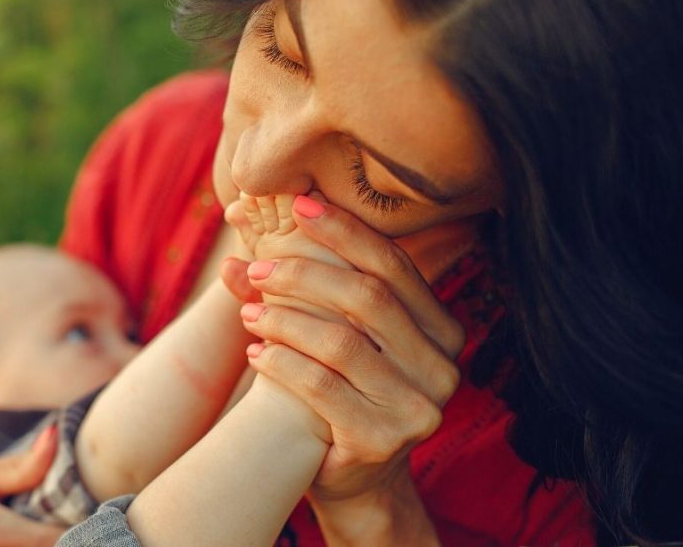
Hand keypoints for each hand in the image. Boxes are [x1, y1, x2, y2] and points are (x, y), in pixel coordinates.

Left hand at [237, 197, 464, 502]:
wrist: (352, 475)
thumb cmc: (340, 389)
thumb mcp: (329, 332)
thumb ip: (294, 279)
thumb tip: (239, 214)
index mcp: (441, 329)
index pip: (394, 266)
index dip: (345, 231)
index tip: (299, 207)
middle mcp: (442, 365)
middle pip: (368, 298)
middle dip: (306, 276)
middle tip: (259, 271)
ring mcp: (418, 406)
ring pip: (342, 343)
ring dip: (285, 321)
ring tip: (249, 315)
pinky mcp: (383, 440)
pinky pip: (323, 388)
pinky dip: (283, 364)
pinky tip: (257, 354)